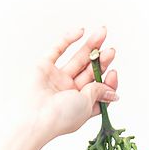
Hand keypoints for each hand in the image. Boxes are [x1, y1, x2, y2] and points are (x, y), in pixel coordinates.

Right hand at [27, 26, 118, 141]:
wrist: (35, 118)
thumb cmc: (61, 118)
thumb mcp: (87, 105)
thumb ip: (98, 92)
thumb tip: (113, 92)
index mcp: (81, 105)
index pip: (98, 90)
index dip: (108, 82)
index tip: (113, 73)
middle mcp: (69, 92)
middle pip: (89, 73)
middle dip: (101, 60)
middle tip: (110, 50)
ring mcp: (57, 79)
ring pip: (77, 60)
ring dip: (90, 47)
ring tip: (102, 34)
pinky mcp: (44, 67)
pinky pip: (57, 50)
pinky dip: (68, 40)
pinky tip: (81, 32)